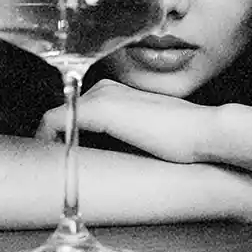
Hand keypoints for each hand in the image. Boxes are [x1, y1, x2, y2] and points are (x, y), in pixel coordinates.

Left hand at [36, 79, 213, 163]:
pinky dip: (48, 140)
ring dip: (52, 140)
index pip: (80, 110)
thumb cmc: (185, 139)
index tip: (66, 155)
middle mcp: (106, 87)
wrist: (203, 131)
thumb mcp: (149, 134)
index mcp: (120, 92)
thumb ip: (127, 135)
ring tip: (55, 164)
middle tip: (58, 162)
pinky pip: (54, 122)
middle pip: (65, 112)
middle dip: (58, 137)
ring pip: (57, 116)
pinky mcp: (98, 109)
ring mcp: (101, 96)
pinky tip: (57, 160)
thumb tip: (110, 153)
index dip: (68, 133)